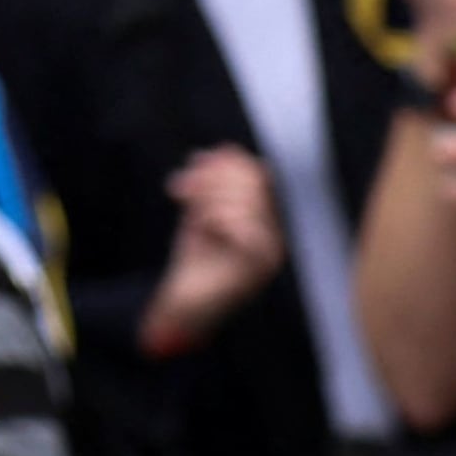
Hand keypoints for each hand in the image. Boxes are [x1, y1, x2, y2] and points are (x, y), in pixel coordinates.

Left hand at [143, 147, 282, 353]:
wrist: (181, 306)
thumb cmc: (194, 262)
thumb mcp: (200, 213)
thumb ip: (211, 183)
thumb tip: (222, 149)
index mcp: (264, 219)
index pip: (255, 171)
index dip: (223, 163)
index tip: (191, 167)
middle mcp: (274, 234)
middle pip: (252, 179)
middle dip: (211, 178)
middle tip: (180, 191)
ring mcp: (272, 251)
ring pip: (246, 199)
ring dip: (208, 200)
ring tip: (192, 217)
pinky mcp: (260, 266)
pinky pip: (245, 225)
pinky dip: (217, 220)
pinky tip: (205, 231)